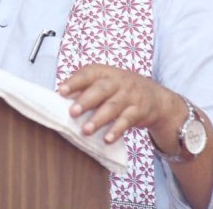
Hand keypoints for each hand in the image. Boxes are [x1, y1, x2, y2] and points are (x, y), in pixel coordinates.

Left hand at [58, 64, 185, 150]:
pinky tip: (106, 139)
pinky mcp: (139, 111)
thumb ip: (84, 88)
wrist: (155, 97)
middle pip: (101, 90)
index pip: (88, 74)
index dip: (74, 82)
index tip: (61, 91)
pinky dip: (117, 130)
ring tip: (85, 131)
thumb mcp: (105, 82)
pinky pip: (127, 121)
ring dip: (98, 119)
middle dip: (86, 101)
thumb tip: (58, 99)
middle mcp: (118, 81)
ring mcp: (129, 96)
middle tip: (72, 112)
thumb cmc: (119, 89)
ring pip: (113, 107)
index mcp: (105, 72)